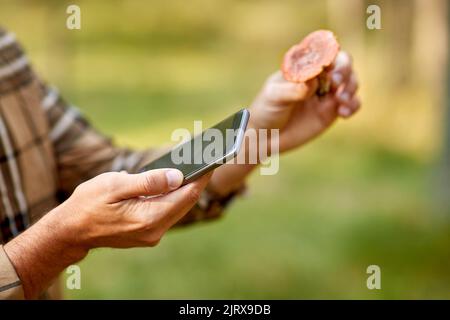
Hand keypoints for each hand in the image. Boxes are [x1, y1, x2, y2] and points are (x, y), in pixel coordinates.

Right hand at [5, 169, 210, 297]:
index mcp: (148, 219)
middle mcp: (155, 231)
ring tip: (196, 166)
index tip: (213, 159)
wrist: (71, 231)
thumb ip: (148, 182)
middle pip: (185, 202)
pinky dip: (174, 196)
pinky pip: (168, 211)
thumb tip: (178, 176)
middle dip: (197, 180)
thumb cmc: (89, 204)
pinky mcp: (148, 233)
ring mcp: (152, 234)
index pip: (186, 195)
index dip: (201, 176)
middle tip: (208, 158)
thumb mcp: (115, 186)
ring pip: (178, 207)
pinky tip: (177, 181)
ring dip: (186, 188)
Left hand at [248, 51, 359, 152]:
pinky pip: (352, 104)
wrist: (265, 136)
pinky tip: (343, 113)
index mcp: (303, 65)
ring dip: (351, 87)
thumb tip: (312, 81)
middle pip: (342, 63)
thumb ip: (293, 89)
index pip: (322, 51)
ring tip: (340, 100)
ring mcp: (327, 93)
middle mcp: (318, 76)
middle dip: (344, 70)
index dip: (330, 54)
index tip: (328, 66)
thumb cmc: (265, 110)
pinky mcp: (332, 111)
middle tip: (336, 82)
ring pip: (351, 82)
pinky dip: (353, 105)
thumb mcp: (274, 97)